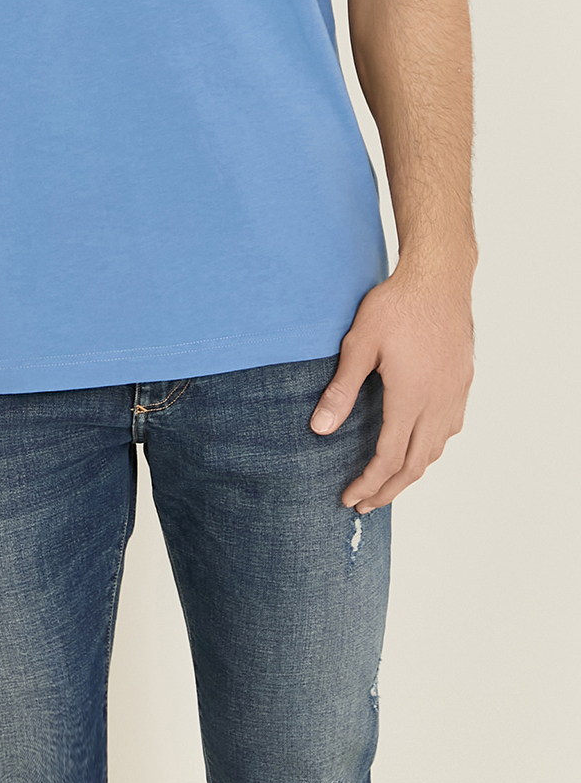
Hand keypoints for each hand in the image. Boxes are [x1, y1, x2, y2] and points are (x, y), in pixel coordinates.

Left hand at [309, 261, 473, 511]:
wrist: (438, 278)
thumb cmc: (395, 306)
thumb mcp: (359, 344)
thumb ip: (341, 390)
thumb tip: (320, 430)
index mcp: (410, 398)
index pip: (388, 458)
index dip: (369, 483)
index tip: (350, 499)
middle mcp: (437, 402)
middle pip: (415, 464)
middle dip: (388, 490)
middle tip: (365, 504)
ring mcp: (454, 393)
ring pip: (436, 449)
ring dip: (411, 472)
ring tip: (388, 482)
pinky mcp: (462, 381)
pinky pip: (449, 429)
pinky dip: (431, 448)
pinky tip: (419, 445)